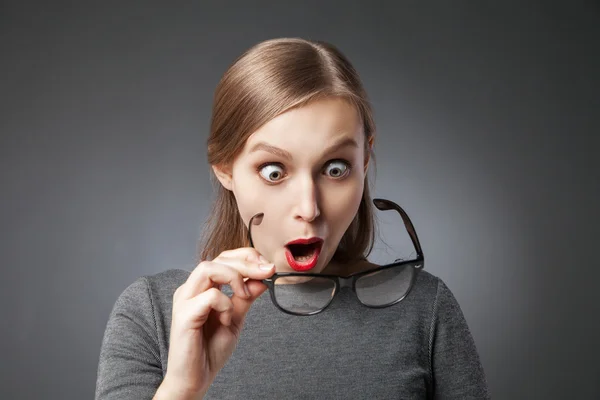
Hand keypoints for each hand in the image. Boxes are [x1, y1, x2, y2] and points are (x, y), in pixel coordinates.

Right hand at [158, 248, 274, 397]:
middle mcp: (190, 289)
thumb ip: (246, 297)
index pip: (223, 258)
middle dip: (247, 262)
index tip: (268, 267)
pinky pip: (210, 296)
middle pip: (218, 258)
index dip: (247, 257)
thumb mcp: (235, 318)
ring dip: (234, 277)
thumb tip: (263, 277)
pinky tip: (227, 320)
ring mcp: (185, 300)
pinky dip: (225, 304)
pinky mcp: (184, 315)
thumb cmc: (210, 350)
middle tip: (268, 272)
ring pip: (208, 268)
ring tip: (244, 295)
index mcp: (201, 287)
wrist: (196, 379)